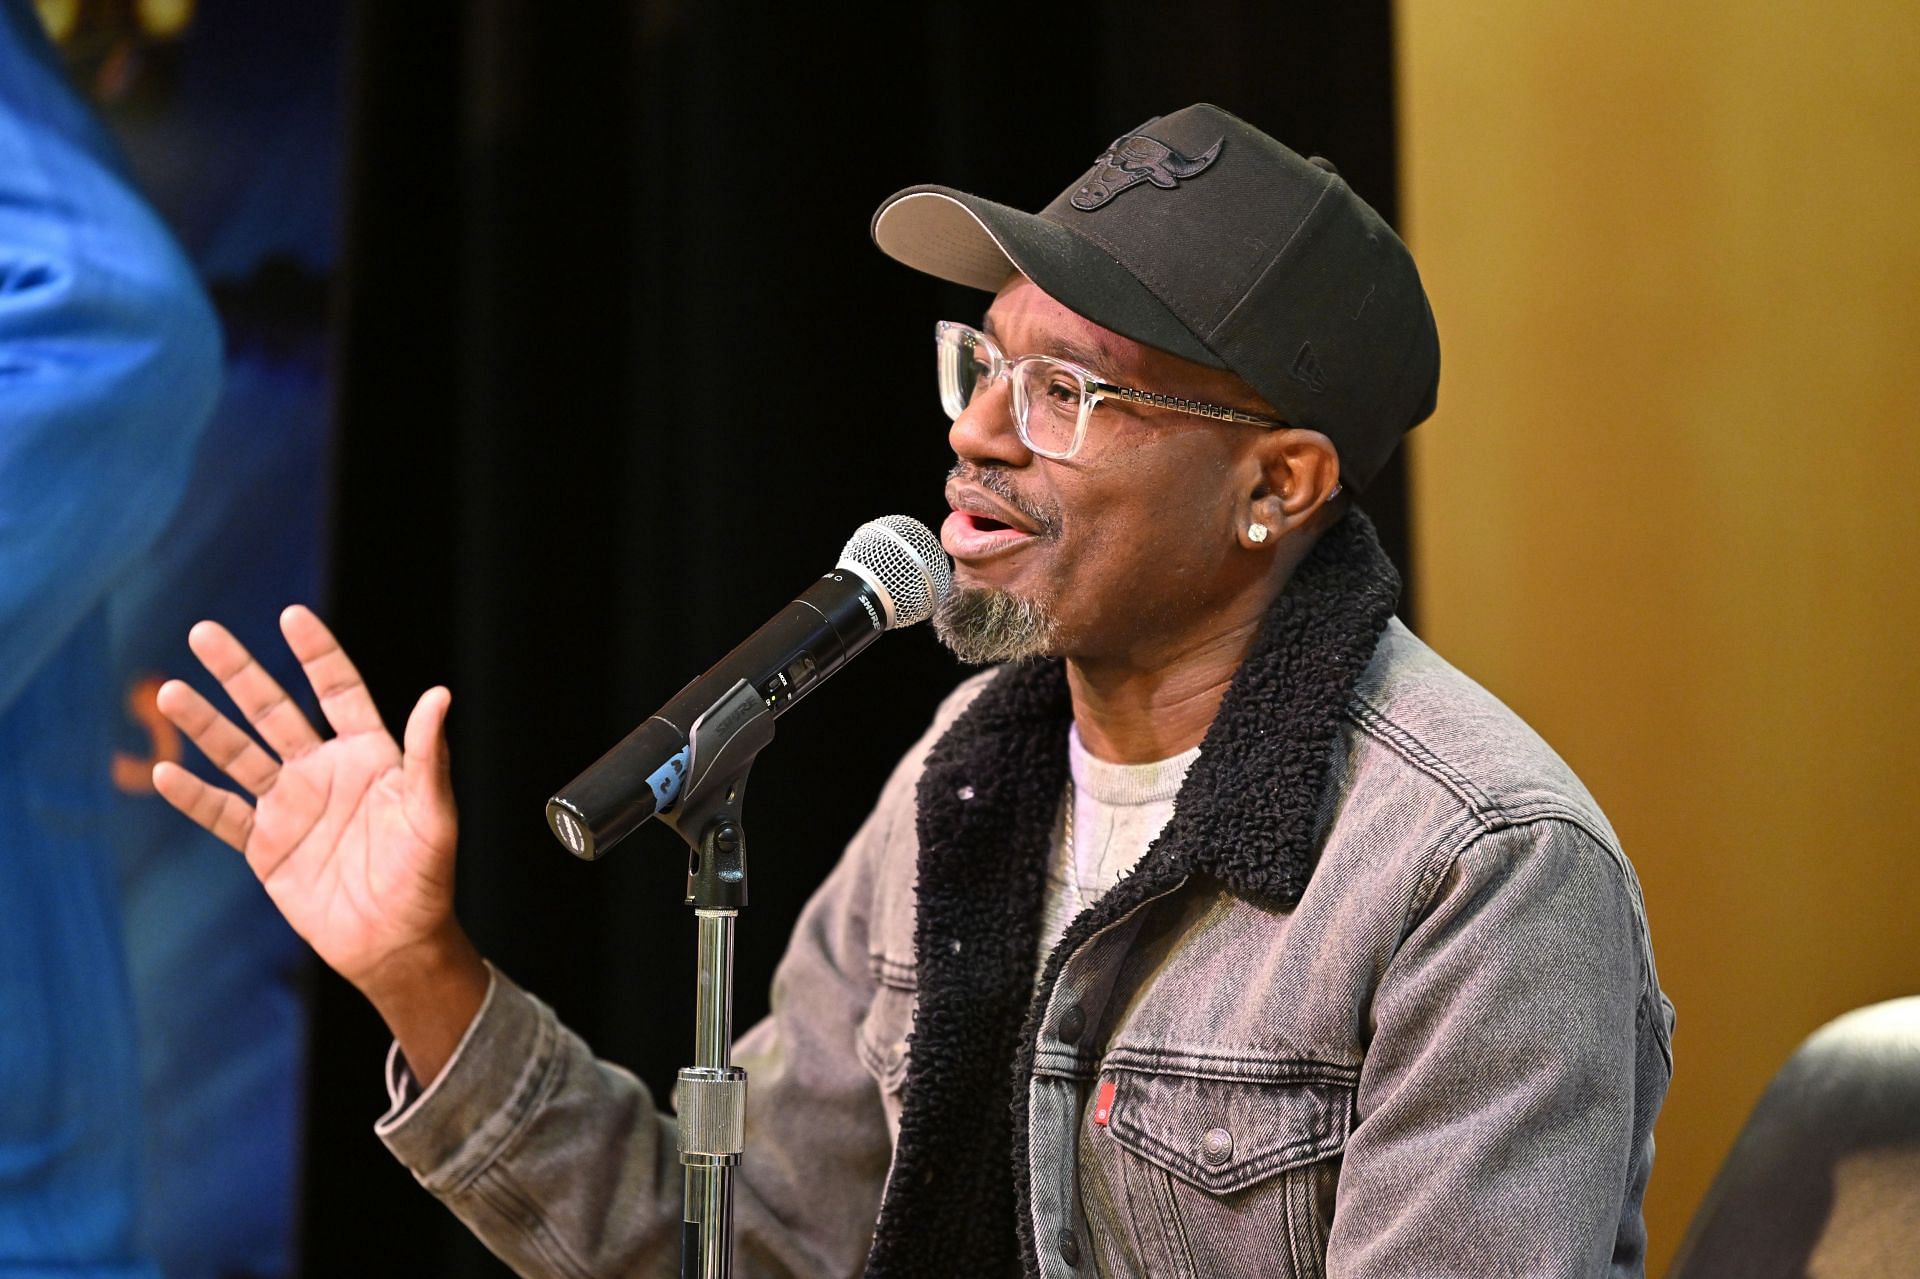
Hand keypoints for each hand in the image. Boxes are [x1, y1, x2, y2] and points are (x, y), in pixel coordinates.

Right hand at [153, 607, 484, 1065]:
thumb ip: (429, 756)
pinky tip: (163, 771)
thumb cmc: (427, 878)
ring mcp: (290, 806)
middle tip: (204, 632)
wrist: (396, 943)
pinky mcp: (266, 846)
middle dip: (239, 672)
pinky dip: (193, 796)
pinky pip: (222, 814)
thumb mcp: (433, 814)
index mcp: (369, 755)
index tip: (291, 616)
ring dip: (206, 724)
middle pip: (274, 710)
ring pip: (239, 754)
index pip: (338, 691)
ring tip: (171, 692)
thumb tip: (439, 695)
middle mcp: (323, 770)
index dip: (317, 654)